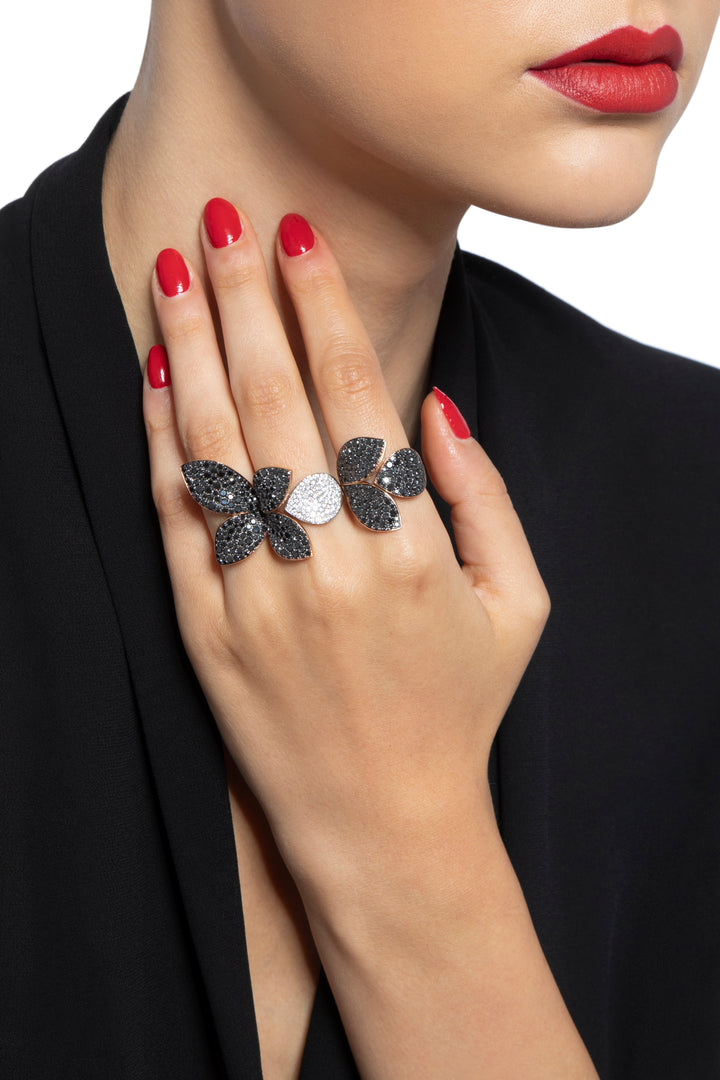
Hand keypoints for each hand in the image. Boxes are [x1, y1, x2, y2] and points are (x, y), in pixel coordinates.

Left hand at [142, 203, 600, 1079]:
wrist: (384, 820)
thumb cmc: (458, 707)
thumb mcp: (519, 602)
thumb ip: (487, 499)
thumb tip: (438, 409)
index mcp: (410, 547)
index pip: (356, 393)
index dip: (324, 305)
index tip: (301, 239)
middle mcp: (327, 561)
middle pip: (274, 396)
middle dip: (246, 294)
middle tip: (226, 218)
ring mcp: (256, 595)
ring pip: (213, 442)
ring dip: (191, 346)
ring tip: (177, 271)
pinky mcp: (205, 628)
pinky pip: (174, 515)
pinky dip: (161, 439)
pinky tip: (155, 377)